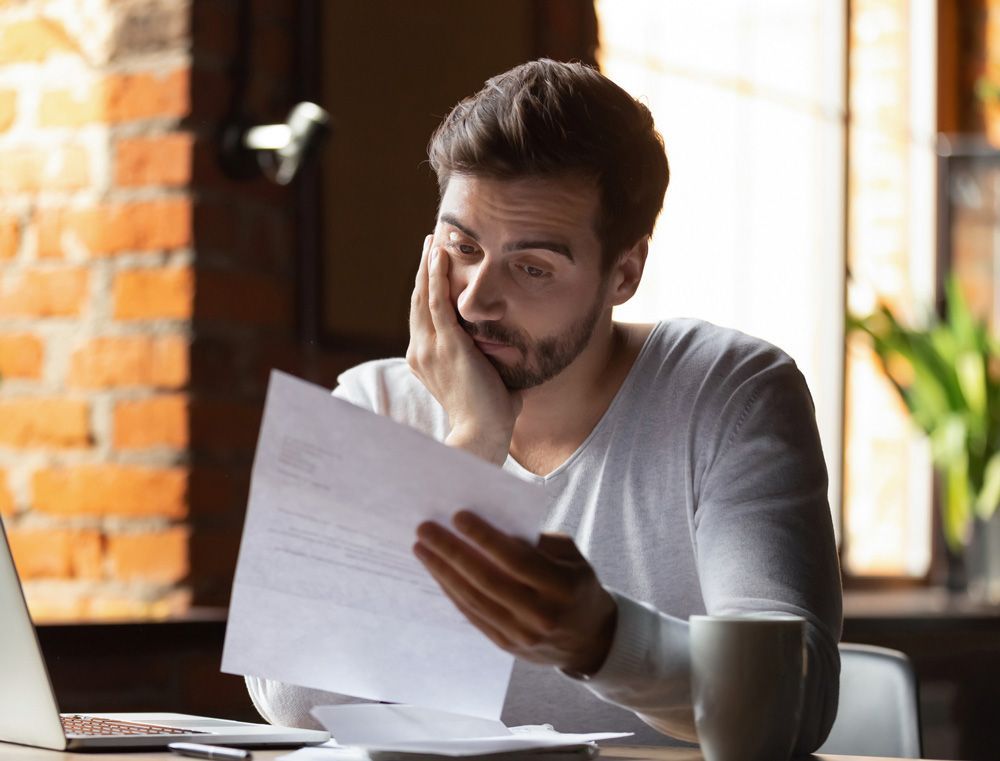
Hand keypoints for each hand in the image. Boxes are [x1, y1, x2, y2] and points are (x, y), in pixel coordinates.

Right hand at [406, 235, 521, 463]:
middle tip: (429, 244)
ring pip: (424, 296)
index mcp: (425, 360)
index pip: (423, 317)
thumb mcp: (487, 381)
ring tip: (432, 241)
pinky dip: (437, 276)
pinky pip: (437, 301)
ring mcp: (430, 347)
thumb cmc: (490, 416)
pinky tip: (439, 254)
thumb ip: (492, 365)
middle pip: (418, 301)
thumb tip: (512, 357)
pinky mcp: (446, 344)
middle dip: (424, 270)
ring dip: (428, 265)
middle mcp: (421, 351)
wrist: (482, 434)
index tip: (433, 269)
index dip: (427, 290)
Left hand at [413, 511, 617, 675]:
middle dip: (452, 552)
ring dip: (443, 572)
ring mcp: (522, 635)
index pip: (517, 560)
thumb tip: (492, 525)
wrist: (590, 639)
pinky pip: (473, 615)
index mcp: (563, 587)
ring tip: (422, 547)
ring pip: (474, 599)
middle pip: (488, 580)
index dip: (485, 538)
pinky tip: (437, 572)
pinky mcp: (506, 645)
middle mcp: (542, 614)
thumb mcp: (572, 556)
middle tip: (426, 529)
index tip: (458, 516)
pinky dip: (451, 592)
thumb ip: (538, 541)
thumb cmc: (576, 584)